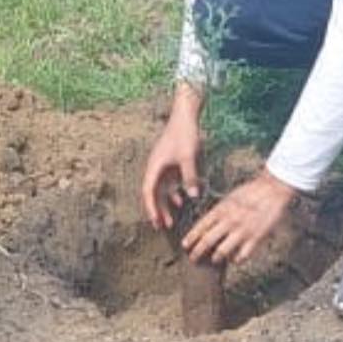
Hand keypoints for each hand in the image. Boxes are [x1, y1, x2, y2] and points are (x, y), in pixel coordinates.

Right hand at [140, 85, 202, 230]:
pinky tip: (181, 200)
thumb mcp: (189, 157)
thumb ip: (190, 177)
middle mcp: (155, 167)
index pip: (149, 191)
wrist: (185, 114)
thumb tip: (193, 197)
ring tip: (171, 219)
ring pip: (161, 189)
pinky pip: (169, 182)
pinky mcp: (171, 161)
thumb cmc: (185, 134)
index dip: (151, 208)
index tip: (155, 222)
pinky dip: (173, 192)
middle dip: (157, 210)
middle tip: (161, 227)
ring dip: (165, 204)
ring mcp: (162, 164)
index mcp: (155, 166)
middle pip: (153, 193)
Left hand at [182, 170, 297, 266]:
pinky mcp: (255, 238)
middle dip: (197, 252)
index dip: (191, 238)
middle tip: (193, 258)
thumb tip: (208, 223)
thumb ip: (219, 211)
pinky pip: (242, 256)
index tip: (185, 246)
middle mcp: (229, 221)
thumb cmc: (251, 191)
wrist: (273, 189)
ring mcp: (242, 231)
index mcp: (222, 209)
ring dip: (216, 257)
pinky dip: (237, 259)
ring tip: (214, 259)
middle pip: (207, 241)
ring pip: (222, 252)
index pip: (201, 226)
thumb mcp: (230, 197)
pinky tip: (236, 259)